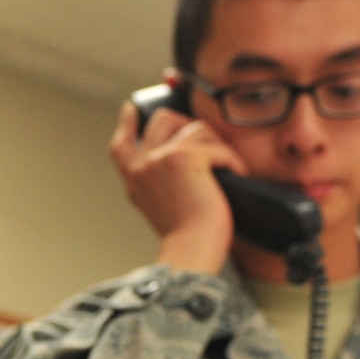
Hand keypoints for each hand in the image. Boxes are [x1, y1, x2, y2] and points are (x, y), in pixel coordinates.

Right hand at [109, 100, 248, 275]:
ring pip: (196, 128)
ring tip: (226, 169)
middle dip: (189, 124)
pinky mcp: (187, 157)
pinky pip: (219, 147)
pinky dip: (233, 162)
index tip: (131, 109)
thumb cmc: (185, 235)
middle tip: (207, 141)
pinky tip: (236, 176)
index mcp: (134, 179)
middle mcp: (143, 165)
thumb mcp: (158, 205)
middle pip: (162, 120)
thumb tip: (177, 155)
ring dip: (217, 147)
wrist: (191, 249)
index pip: (122, 144)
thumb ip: (158, 180)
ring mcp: (162, 158)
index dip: (127, 123)